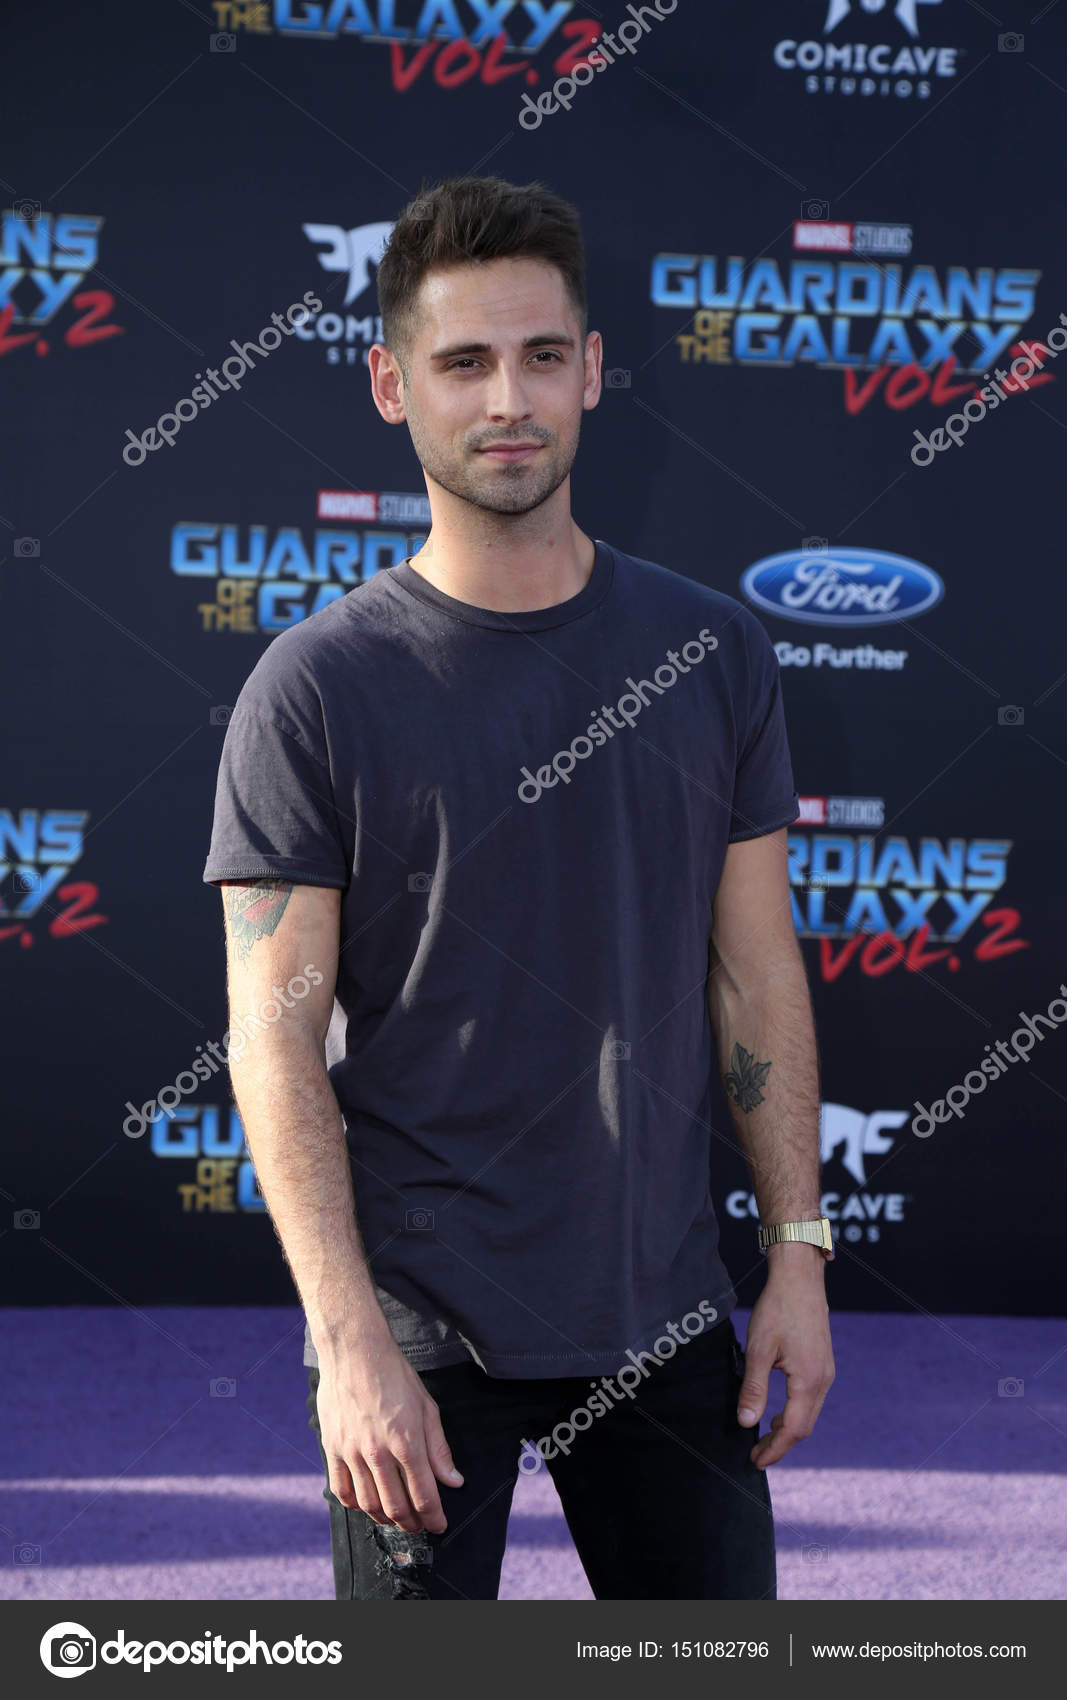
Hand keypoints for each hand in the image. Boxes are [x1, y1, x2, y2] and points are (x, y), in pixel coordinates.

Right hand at [315, 1337, 463, 1532]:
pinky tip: (366, 1504)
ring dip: (385, 1518)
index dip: (434, 1517)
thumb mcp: (427, 1407)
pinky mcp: (332, 1448)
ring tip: (396, 1518)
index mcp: (406, 1442)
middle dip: (412, 1523)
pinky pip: (341, 1490)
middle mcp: (378, 1452)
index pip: (424, 1495)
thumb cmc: (395, 1376)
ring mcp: (352, 1452)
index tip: (439, 1525)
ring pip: (369, 1504)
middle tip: (420, 1525)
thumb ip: (439, 1449)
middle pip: (396, 1506)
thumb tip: (453, 1481)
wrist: (355, 1352)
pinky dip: (355, 1505)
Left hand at [735, 1248, 834, 1468]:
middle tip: (756, 1455)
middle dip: (780, 1444)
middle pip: (804, 1426)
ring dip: (788, 1429)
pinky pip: (811, 1398)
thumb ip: (754, 1388)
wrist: (800, 1277)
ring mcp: (826, 1371)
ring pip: (809, 1413)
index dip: (774, 1450)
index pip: (793, 1430)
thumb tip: (746, 1424)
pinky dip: (795, 1412)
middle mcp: (823, 1380)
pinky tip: (778, 1410)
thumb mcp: (758, 1349)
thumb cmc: (778, 1308)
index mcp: (809, 1380)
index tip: (755, 1462)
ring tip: (763, 1436)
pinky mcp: (823, 1362)